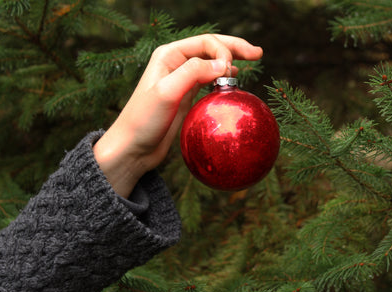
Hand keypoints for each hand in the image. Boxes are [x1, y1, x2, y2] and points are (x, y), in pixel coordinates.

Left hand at [92, 34, 262, 197]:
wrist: (133, 148)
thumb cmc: (143, 120)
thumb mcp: (166, 93)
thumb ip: (193, 73)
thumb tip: (223, 65)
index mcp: (169, 55)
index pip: (205, 42)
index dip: (224, 50)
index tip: (232, 70)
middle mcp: (176, 64)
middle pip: (211, 48)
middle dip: (235, 48)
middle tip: (258, 53)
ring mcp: (182, 81)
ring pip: (212, 64)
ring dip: (232, 61)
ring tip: (252, 62)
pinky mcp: (187, 98)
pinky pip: (210, 82)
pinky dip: (224, 79)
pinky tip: (235, 83)